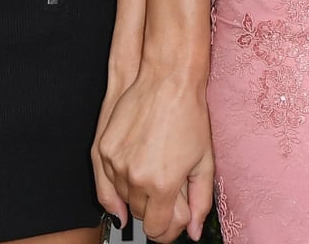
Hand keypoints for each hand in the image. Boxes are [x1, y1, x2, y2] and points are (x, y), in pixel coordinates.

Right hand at [94, 66, 214, 242]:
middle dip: (156, 209)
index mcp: (162, 184)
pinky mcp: (103, 148)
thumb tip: (194, 231)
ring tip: (155, 173)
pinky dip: (119, 182)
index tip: (174, 221)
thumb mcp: (204, 162)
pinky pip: (106, 181)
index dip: (168, 229)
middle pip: (140, 215)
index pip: (157, 229)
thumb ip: (200, 203)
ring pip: (122, 199)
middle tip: (170, 192)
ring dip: (137, 195)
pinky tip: (134, 173)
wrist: (168, 79)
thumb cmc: (188, 115)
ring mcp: (115, 162)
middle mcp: (135, 177)